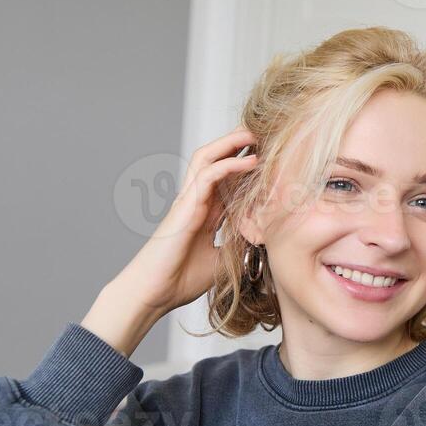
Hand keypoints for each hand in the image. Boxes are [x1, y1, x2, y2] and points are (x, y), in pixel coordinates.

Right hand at [112, 126, 260, 316]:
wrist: (154, 292)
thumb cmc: (180, 279)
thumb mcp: (222, 260)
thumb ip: (238, 245)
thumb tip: (264, 240)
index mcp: (205, 212)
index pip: (226, 178)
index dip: (246, 164)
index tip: (271, 155)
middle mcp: (196, 201)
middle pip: (214, 159)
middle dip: (236, 143)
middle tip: (263, 132)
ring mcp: (188, 201)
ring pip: (207, 158)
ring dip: (231, 143)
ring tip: (255, 134)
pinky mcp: (185, 206)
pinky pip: (208, 176)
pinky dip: (229, 165)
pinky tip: (250, 161)